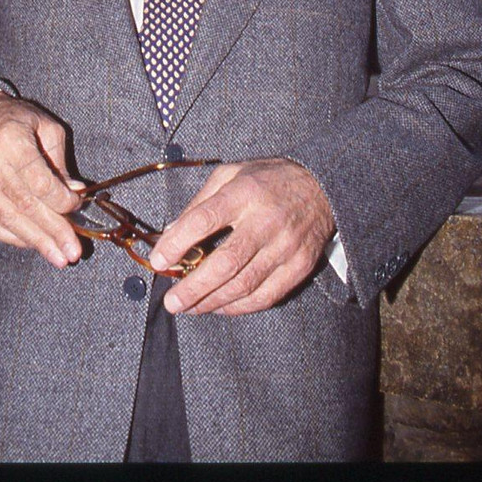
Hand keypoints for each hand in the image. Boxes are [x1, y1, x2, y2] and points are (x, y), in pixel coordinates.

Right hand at [0, 89, 84, 268]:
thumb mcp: (47, 129)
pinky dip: (12, 238)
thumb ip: (60, 163)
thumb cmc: (19, 121)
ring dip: (36, 241)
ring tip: (58, 256)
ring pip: (8, 219)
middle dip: (52, 232)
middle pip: (24, 206)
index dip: (61, 200)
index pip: (39, 182)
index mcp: (11, 140)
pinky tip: (32, 245)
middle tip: (72, 251)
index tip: (77, 207)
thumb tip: (76, 194)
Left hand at [148, 157, 335, 314]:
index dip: (178, 243)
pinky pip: (266, 296)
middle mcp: (265, 220)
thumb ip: (200, 202)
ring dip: (212, 301)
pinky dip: (239, 307)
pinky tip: (221, 307)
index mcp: (244, 192)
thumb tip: (170, 234)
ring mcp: (285, 246)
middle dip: (194, 287)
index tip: (159, 261)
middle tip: (172, 301)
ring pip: (244, 284)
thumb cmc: (268, 179)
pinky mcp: (300, 266)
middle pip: (225, 262)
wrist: (322, 186)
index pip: (204, 219)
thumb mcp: (231, 174)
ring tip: (190, 307)